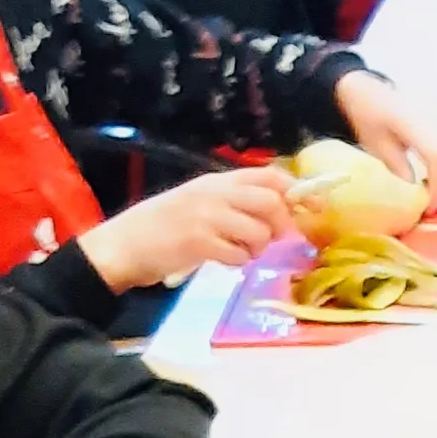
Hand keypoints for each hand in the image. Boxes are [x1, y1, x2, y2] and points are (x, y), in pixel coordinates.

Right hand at [75, 166, 296, 293]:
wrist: (121, 245)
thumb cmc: (162, 226)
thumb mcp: (199, 202)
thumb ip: (235, 201)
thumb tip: (283, 209)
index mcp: (216, 181)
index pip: (269, 175)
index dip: (298, 191)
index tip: (315, 208)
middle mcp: (214, 194)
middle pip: (271, 202)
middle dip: (280, 224)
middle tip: (270, 240)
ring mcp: (206, 217)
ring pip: (259, 232)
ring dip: (257, 249)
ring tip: (237, 252)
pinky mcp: (198, 244)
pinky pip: (239, 255)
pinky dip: (237, 262)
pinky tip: (220, 260)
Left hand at [334, 71, 436, 203]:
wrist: (368, 89)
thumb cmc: (366, 114)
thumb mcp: (374, 145)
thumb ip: (397, 167)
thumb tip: (415, 194)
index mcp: (412, 123)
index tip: (426, 205)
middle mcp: (435, 120)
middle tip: (428, 203)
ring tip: (430, 192)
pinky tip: (433, 177)